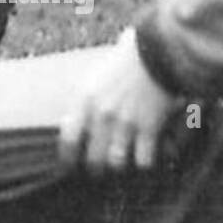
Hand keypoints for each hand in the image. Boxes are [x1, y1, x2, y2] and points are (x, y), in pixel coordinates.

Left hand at [58, 28, 181, 173]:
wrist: (153, 52)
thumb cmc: (122, 62)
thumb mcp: (93, 78)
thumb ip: (82, 103)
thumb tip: (70, 125)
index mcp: (85, 100)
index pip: (68, 140)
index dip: (68, 158)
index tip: (70, 165)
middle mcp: (102, 115)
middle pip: (93, 159)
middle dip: (95, 168)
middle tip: (99, 170)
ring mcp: (126, 124)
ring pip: (117, 164)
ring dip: (119, 166)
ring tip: (121, 164)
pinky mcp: (149, 128)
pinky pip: (143, 161)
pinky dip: (145, 162)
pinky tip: (146, 156)